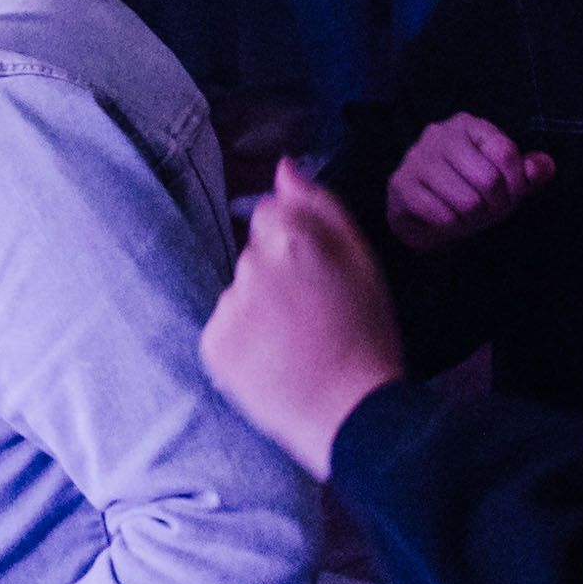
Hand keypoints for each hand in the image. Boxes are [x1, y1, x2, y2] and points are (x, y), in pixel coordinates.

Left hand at [203, 164, 405, 471]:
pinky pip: (224, 330)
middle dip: (277, 276)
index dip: (297, 245)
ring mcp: (228, 306)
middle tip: (313, 317)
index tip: (317, 277)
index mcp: (293, 239)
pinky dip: (243, 342)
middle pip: (255, 255)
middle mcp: (252, 265)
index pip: (271, 214)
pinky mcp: (213, 344)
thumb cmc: (368, 336)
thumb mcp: (363, 262)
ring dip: (259, 310)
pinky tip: (274, 363)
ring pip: (239, 294)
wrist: (351, 416)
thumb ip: (321, 207)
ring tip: (295, 345)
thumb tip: (284, 168)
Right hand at [380, 110, 553, 254]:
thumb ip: (528, 174)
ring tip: (465, 219)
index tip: (512, 198)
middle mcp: (439, 134)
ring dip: (472, 221)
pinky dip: (451, 228)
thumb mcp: (504, 183)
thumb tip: (546, 166)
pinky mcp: (400, 185)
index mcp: (468, 125)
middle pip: (489, 179)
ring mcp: (416, 158)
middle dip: (495, 207)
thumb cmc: (468, 192)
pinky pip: (441, 215)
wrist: (422, 215)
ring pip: (466, 201)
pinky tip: (445, 222)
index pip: (505, 152)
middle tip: (487, 214)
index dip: (516, 184)